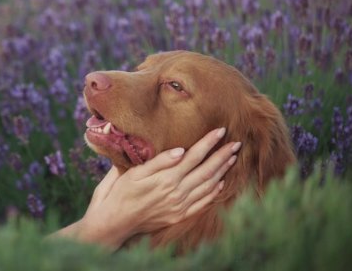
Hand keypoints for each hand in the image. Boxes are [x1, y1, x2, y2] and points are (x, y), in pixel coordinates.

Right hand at [74, 127, 240, 248]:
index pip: (194, 156)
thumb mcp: (134, 173)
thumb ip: (159, 161)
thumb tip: (181, 150)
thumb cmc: (121, 193)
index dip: (208, 143)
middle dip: (222, 155)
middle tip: (236, 143)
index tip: (221, 131)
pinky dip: (213, 193)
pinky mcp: (179, 216)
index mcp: (166, 178)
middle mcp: (176, 192)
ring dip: (222, 171)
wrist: (115, 222)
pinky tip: (220, 184)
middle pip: (206, 170)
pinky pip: (202, 204)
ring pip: (208, 186)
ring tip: (232, 159)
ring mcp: (179, 206)